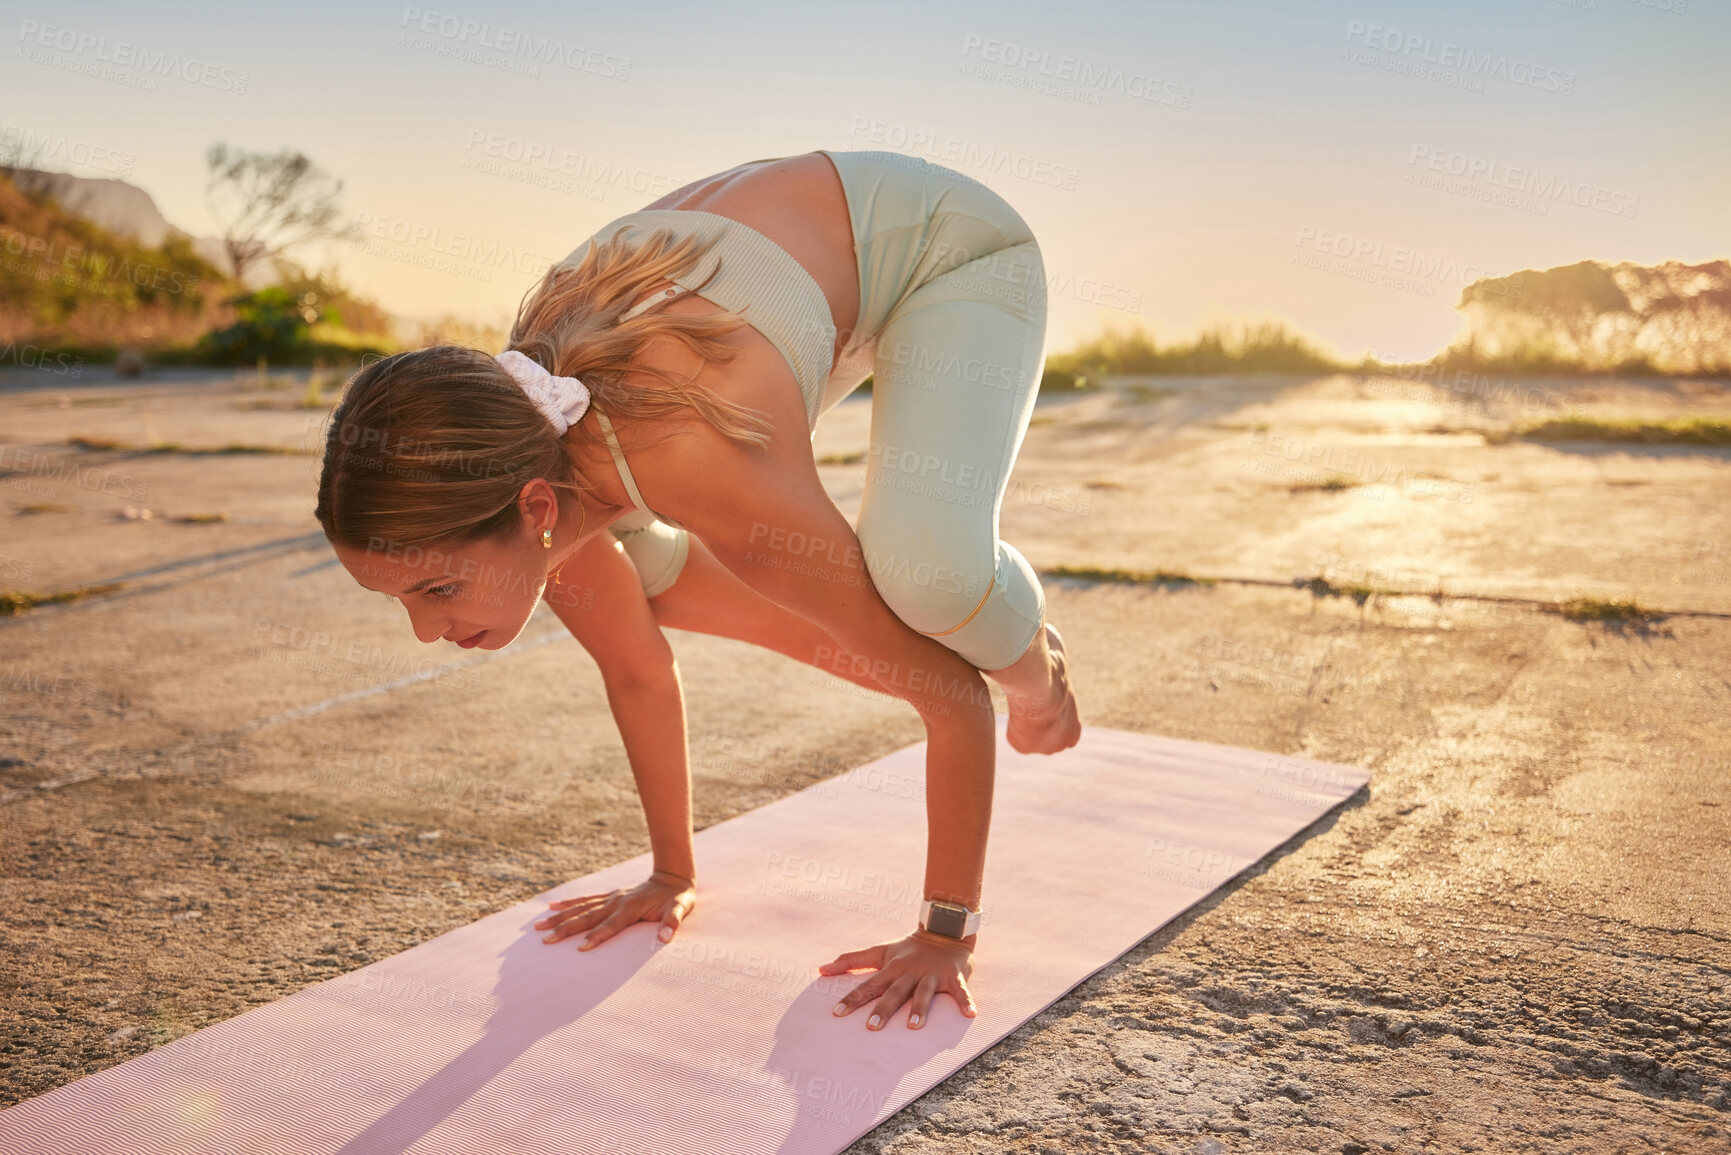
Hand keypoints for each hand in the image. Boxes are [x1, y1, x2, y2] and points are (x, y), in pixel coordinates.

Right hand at [535, 869, 694, 950]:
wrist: (673, 877)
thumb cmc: (678, 898)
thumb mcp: (681, 909)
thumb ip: (672, 923)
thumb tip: (665, 938)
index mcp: (630, 908)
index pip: (610, 925)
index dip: (597, 936)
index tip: (581, 948)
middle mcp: (616, 902)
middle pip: (587, 917)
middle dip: (566, 929)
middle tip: (546, 941)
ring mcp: (610, 898)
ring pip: (580, 909)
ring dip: (559, 918)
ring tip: (537, 926)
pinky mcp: (609, 896)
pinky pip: (584, 900)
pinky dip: (567, 904)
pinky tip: (550, 907)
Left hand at [819, 929, 977, 1029]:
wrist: (944, 930)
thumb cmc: (909, 948)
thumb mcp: (880, 951)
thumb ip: (851, 961)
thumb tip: (820, 969)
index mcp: (891, 968)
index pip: (868, 985)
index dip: (853, 998)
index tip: (837, 1013)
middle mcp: (909, 972)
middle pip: (894, 992)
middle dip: (884, 1009)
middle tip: (872, 1027)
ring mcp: (931, 974)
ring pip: (924, 993)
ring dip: (920, 1009)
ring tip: (914, 1027)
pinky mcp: (953, 976)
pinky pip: (960, 990)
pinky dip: (965, 1001)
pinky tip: (970, 1014)